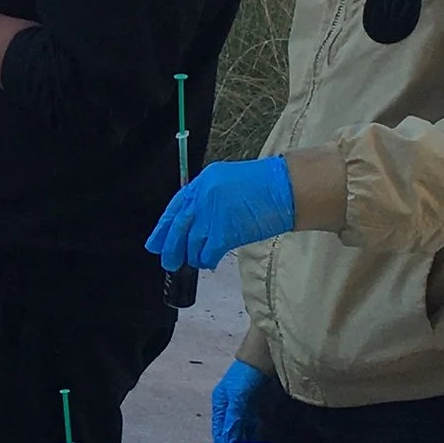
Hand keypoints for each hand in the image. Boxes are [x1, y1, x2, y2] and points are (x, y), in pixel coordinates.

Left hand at [146, 158, 295, 273]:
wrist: (288, 189)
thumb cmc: (266, 187)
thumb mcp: (229, 183)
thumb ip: (209, 199)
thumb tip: (193, 224)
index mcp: (204, 180)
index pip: (176, 205)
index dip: (163, 227)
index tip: (155, 242)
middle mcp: (204, 195)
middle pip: (179, 226)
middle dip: (171, 247)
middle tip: (168, 261)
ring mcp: (213, 213)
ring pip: (192, 242)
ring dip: (192, 256)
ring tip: (195, 261)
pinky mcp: (224, 231)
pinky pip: (208, 251)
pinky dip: (206, 259)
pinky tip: (208, 262)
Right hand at [209, 360, 270, 442]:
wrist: (267, 352)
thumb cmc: (248, 372)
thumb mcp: (237, 396)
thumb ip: (233, 418)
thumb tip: (229, 441)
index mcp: (220, 406)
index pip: (222, 438)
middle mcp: (230, 408)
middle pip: (231, 437)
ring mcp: (243, 406)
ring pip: (243, 433)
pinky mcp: (256, 405)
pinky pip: (254, 426)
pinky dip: (256, 437)